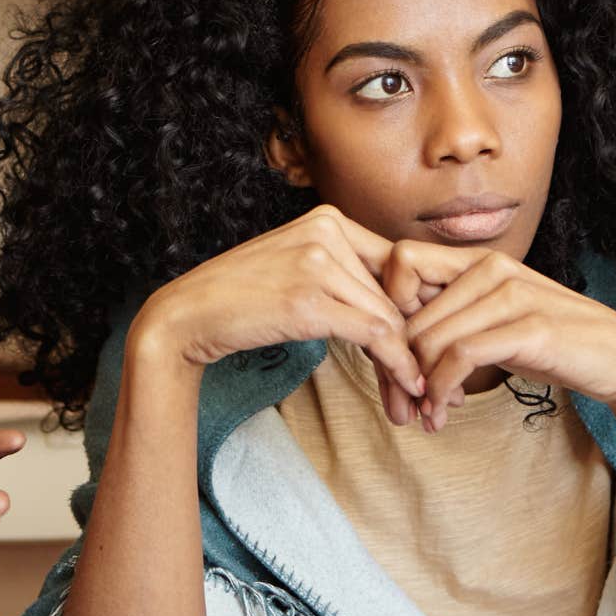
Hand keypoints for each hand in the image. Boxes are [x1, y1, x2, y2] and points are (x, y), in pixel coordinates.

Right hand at [130, 206, 424, 419]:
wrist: (188, 314)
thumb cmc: (243, 298)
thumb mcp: (299, 267)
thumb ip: (345, 275)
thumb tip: (400, 310)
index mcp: (329, 218)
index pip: (397, 265)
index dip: (418, 310)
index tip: (426, 348)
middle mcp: (327, 230)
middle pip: (396, 293)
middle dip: (416, 342)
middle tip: (427, 382)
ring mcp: (317, 262)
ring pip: (390, 317)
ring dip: (408, 363)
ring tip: (414, 397)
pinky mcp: (308, 299)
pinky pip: (373, 333)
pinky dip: (396, 365)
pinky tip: (406, 388)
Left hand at [378, 243, 615, 427]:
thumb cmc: (552, 343)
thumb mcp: (494, 320)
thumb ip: (452, 316)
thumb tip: (395, 337)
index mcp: (479, 259)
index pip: (400, 261)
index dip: (387, 307)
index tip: (398, 351)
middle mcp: (492, 266)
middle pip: (407, 310)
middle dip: (397, 364)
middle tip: (405, 402)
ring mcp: (511, 294)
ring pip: (428, 338)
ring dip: (419, 386)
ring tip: (428, 414)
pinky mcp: (528, 327)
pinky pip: (458, 357)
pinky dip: (441, 390)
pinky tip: (445, 413)